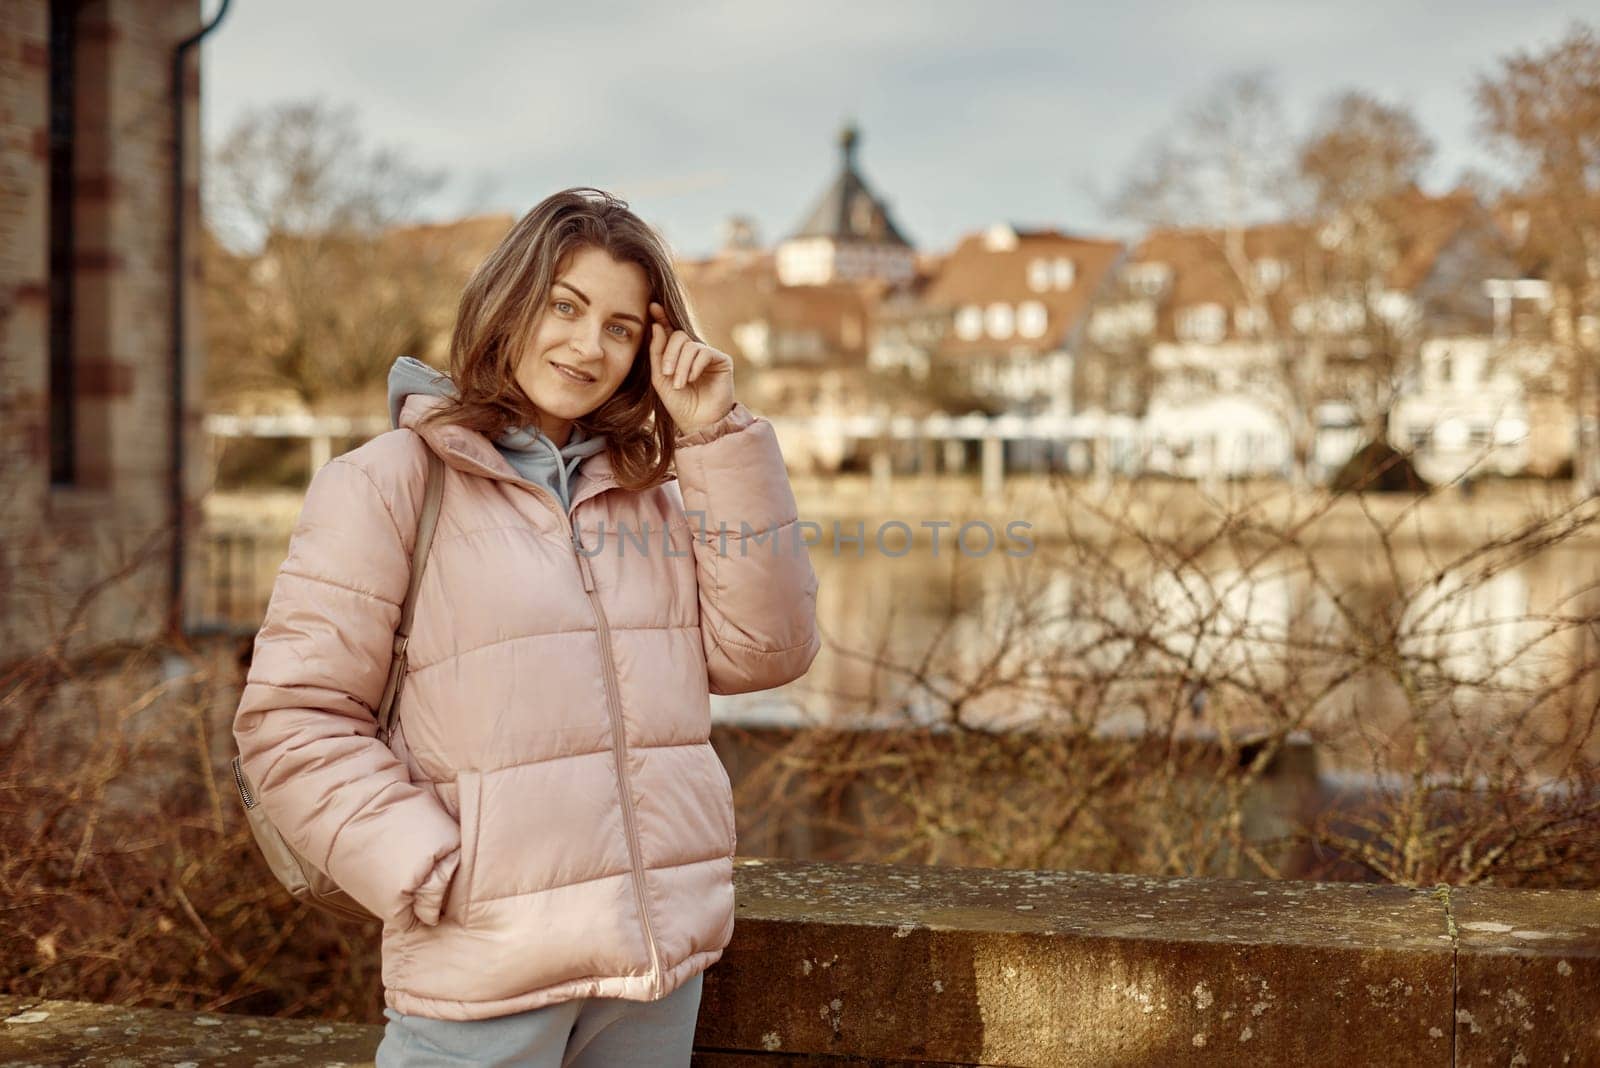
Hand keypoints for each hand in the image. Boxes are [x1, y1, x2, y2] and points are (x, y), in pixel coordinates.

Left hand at [648, 302, 734, 434]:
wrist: (698, 423)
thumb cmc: (679, 404)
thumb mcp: (659, 378)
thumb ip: (657, 352)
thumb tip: (657, 326)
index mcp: (678, 354)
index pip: (670, 331)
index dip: (662, 318)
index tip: (652, 306)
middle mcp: (694, 352)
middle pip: (678, 336)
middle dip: (669, 354)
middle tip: (666, 374)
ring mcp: (708, 355)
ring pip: (690, 345)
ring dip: (680, 365)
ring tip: (679, 384)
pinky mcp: (722, 361)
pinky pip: (704, 352)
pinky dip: (694, 366)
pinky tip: (691, 379)